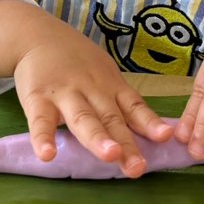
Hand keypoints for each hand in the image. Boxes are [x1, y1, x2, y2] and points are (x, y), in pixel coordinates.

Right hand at [14, 17, 172, 177]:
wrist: (38, 36)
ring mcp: (64, 94)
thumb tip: (150, 134)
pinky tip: (47, 155)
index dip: (150, 122)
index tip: (166, 137)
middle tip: (137, 167)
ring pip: (83, 118)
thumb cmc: (76, 62)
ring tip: (110, 156)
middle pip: (111, 118)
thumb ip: (120, 101)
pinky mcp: (37, 98)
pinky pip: (41, 121)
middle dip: (126, 143)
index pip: (134, 107)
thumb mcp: (103, 74)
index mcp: (111, 86)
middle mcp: (92, 90)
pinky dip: (43, 138)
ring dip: (97, 138)